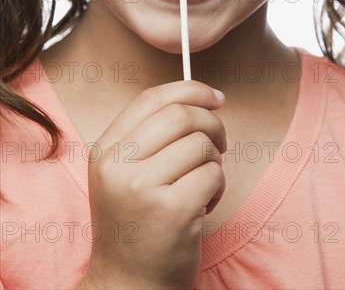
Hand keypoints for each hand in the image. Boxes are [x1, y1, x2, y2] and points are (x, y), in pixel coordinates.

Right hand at [83, 81, 225, 288]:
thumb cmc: (137, 222)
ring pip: (202, 144)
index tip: (216, 98)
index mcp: (105, 149)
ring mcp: (141, 187)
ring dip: (215, 161)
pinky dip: (219, 186)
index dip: (190, 90)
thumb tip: (203, 100)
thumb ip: (151, 135)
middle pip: (181, 115)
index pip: (151, 98)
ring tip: (204, 184)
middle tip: (222, 143)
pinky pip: (213, 173)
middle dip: (213, 123)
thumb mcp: (125, 173)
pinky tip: (204, 205)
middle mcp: (117, 164)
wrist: (129, 283)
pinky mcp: (172, 210)